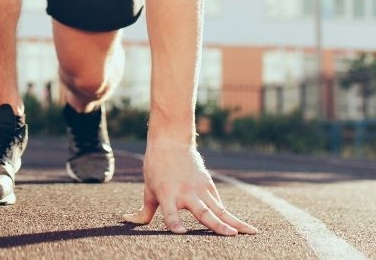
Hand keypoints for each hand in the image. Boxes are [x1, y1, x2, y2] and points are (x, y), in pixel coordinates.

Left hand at [123, 137, 257, 235]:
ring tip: (250, 232)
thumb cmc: (155, 167)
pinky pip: (219, 204)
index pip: (170, 212)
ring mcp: (199, 188)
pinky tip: (243, 228)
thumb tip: (125, 220)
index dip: (174, 223)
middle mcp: (185, 192)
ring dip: (235, 221)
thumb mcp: (148, 188)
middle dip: (217, 225)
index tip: (180, 232)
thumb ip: (143, 211)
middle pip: (203, 212)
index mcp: (167, 194)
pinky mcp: (208, 185)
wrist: (170, 141)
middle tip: (230, 235)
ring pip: (219, 208)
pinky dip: (230, 215)